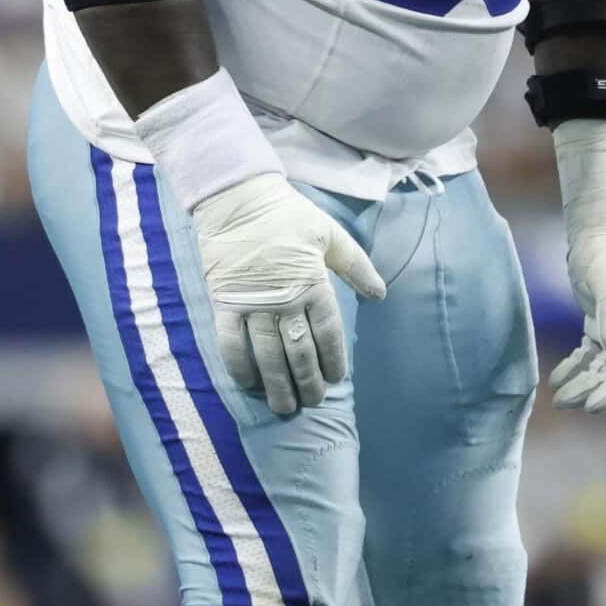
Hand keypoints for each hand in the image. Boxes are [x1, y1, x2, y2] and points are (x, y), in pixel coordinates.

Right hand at [187, 173, 386, 414]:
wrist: (237, 199)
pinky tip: (248, 384)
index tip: (336, 379)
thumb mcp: (330, 234)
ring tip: (285, 406)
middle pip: (299, 352)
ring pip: (267, 355)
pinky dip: (239, 367)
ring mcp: (252, 303)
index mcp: (313, 283)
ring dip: (277, 385)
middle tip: (312, 403)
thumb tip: (380, 294)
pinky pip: (231, 344)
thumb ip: (356, 266)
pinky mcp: (225, 303)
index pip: (328, 333)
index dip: (333, 360)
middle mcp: (284, 299)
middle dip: (308, 382)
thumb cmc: (287, 215)